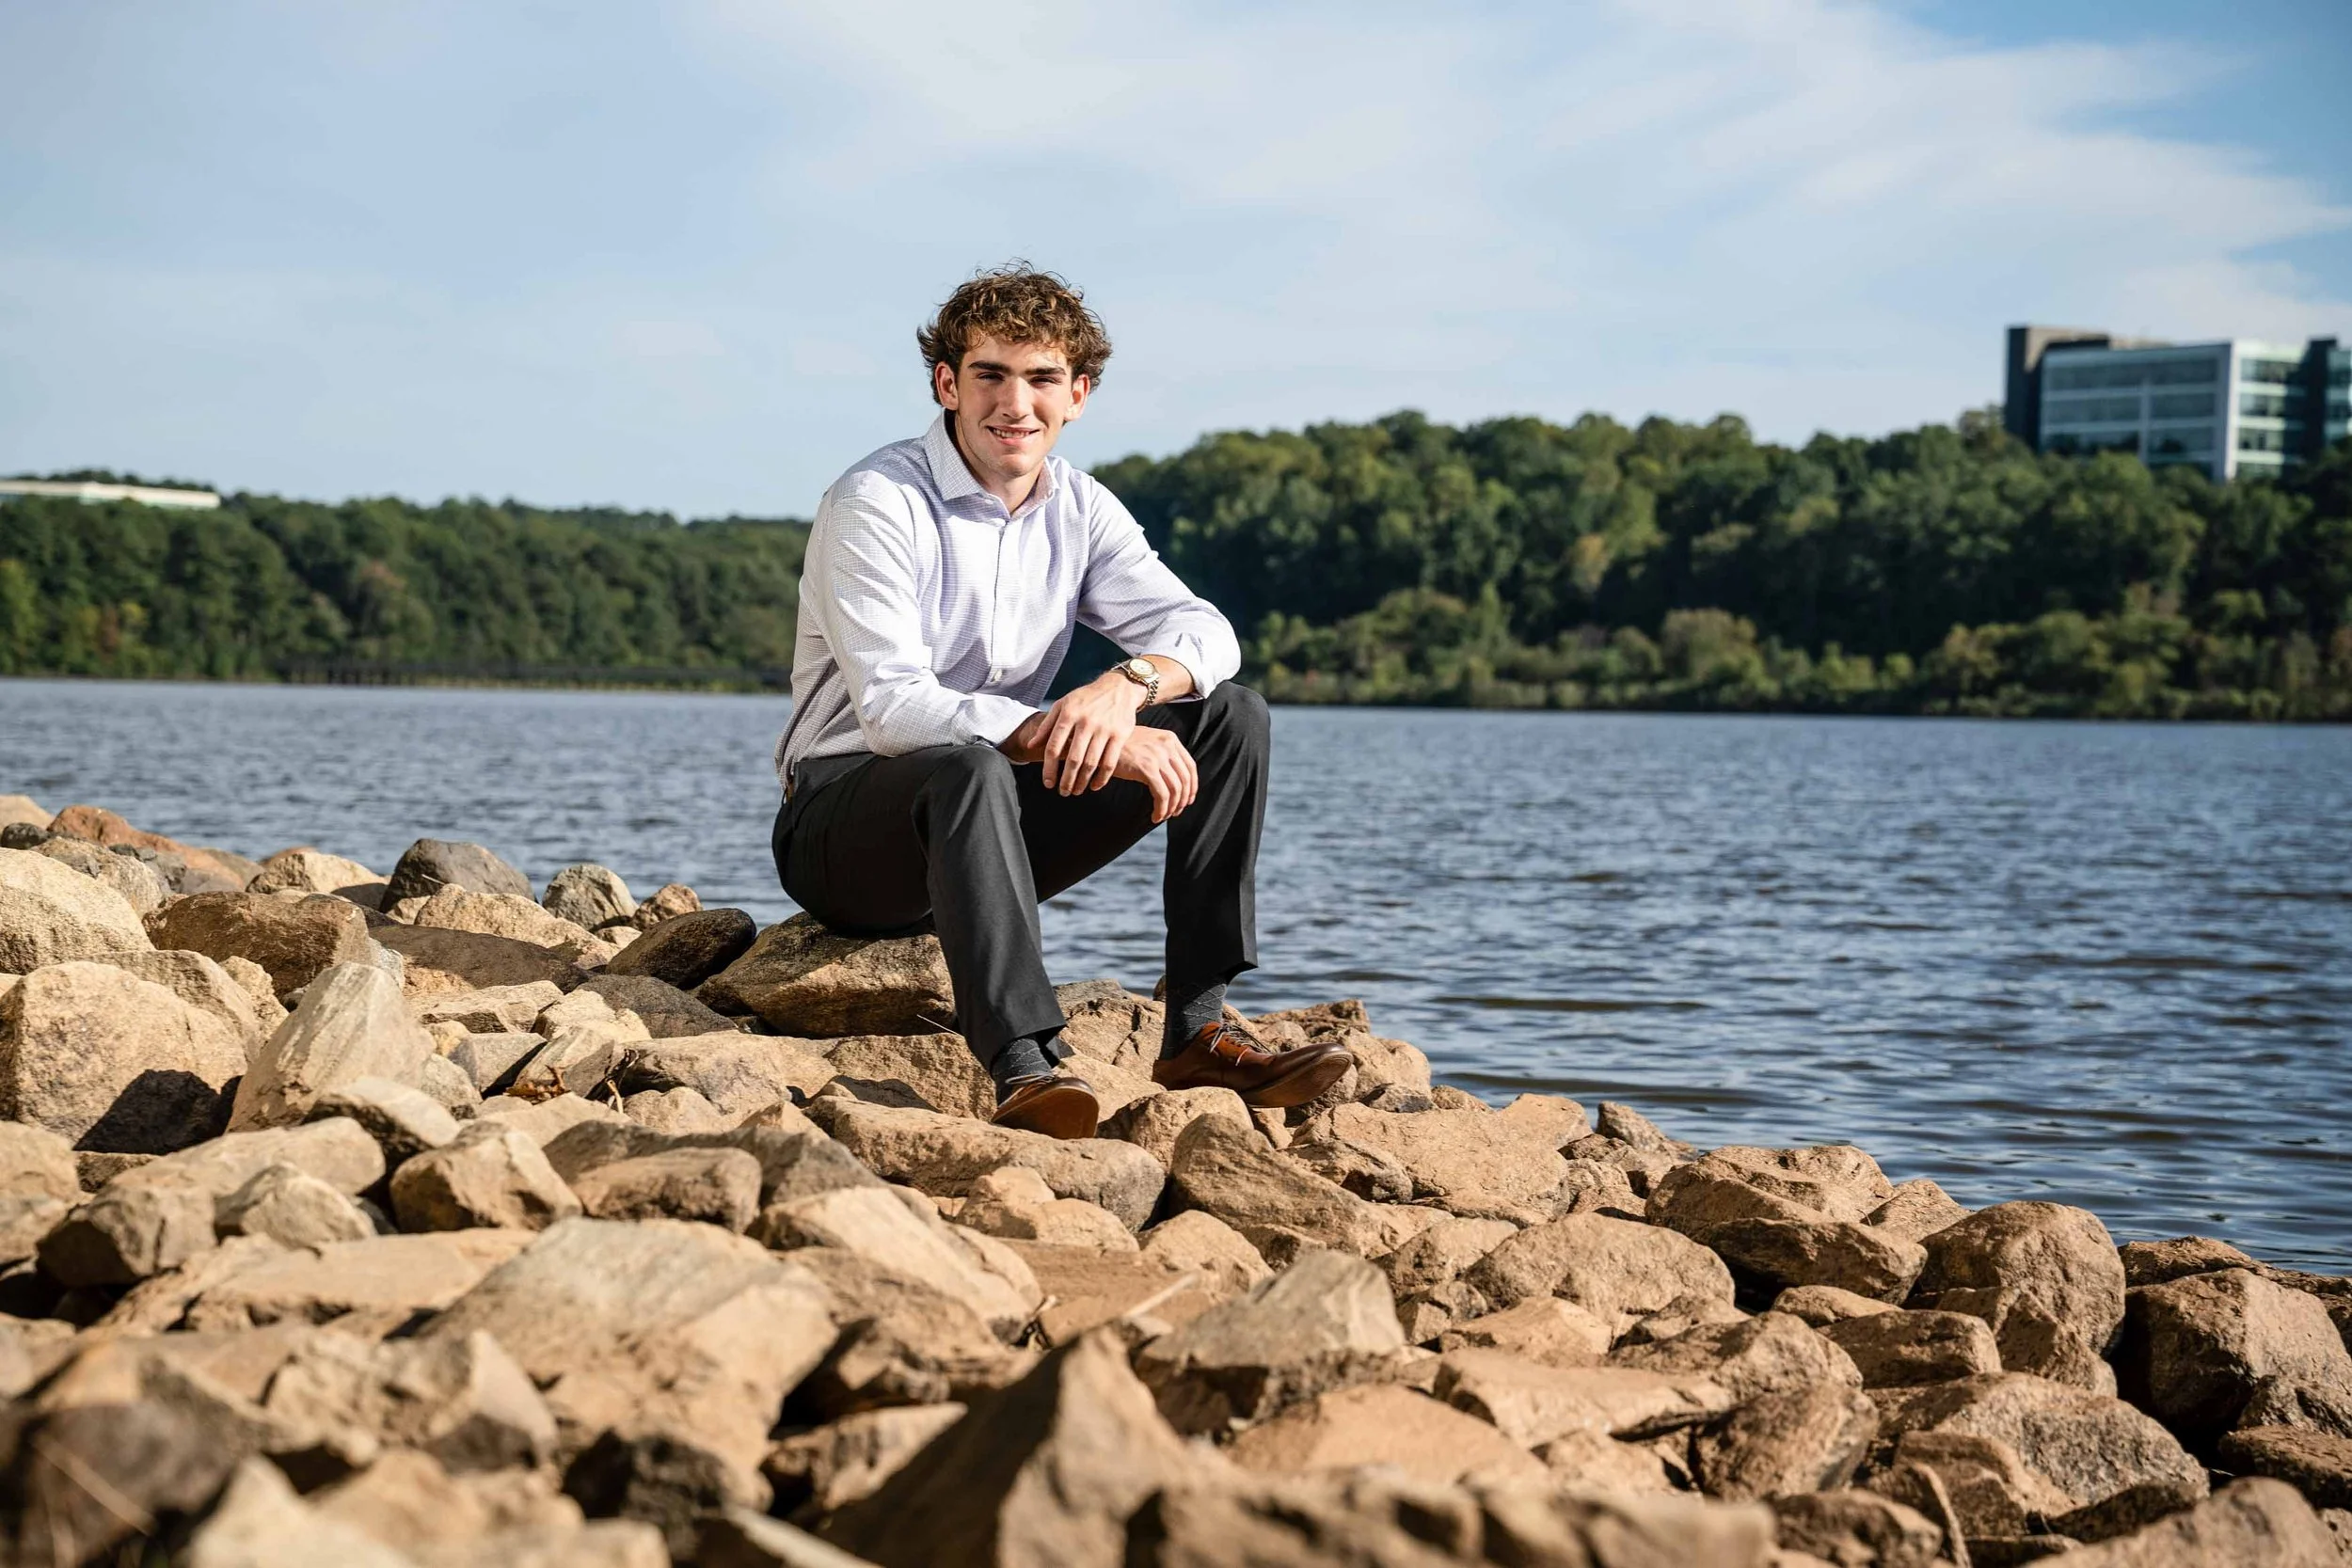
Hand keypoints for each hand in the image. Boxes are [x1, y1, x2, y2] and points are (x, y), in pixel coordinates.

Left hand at [1030, 671, 1146, 795]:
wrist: (1119, 687)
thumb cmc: (1086, 698)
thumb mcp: (1063, 705)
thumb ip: (1046, 725)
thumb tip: (1031, 745)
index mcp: (1068, 714)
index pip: (1053, 747)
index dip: (1049, 768)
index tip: (1048, 783)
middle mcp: (1086, 722)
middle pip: (1072, 759)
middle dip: (1066, 780)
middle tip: (1063, 792)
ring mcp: (1104, 729)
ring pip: (1091, 763)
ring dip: (1082, 782)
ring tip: (1076, 791)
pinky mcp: (1120, 735)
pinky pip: (1110, 762)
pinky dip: (1102, 778)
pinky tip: (1095, 786)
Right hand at [1113, 726, 1198, 822]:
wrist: (1099, 743)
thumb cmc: (1120, 746)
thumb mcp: (1147, 742)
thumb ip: (1163, 753)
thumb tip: (1176, 780)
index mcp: (1170, 739)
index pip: (1191, 766)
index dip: (1192, 787)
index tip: (1187, 800)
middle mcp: (1167, 745)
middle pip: (1185, 779)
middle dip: (1182, 801)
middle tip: (1175, 812)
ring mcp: (1157, 756)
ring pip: (1175, 790)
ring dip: (1171, 808)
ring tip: (1163, 816)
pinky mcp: (1146, 768)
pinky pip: (1162, 795)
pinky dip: (1161, 809)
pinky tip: (1155, 816)